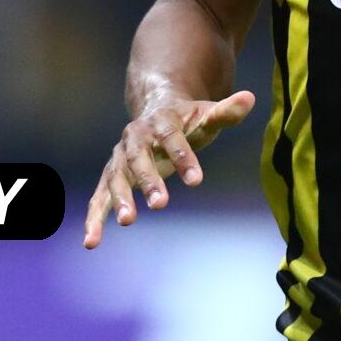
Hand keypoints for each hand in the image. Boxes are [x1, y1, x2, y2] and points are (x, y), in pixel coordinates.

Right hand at [82, 90, 254, 247]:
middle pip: (138, 158)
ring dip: (120, 199)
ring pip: (116, 177)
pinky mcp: (112, 176)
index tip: (196, 181)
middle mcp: (135, 138)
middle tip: (160, 204)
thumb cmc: (188, 119)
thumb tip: (249, 98)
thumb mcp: (207, 114)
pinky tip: (91, 242)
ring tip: (128, 221)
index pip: (172, 138)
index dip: (184, 158)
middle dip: (148, 181)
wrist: (156, 112)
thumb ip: (226, 112)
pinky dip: (94, 218)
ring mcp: (120, 158)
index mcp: (161, 121)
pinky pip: (100, 198)